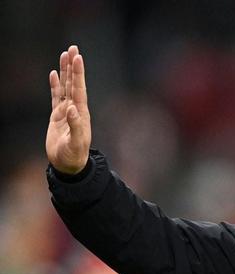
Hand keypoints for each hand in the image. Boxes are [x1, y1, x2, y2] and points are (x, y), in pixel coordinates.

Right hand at [46, 45, 91, 174]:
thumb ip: (75, 126)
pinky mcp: (57, 116)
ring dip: (65, 72)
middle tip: (73, 48)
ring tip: (65, 54)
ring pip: (65, 87)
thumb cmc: (74, 156)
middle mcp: (75, 109)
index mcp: (81, 114)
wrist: (68, 165)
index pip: (79, 89)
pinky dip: (55, 85)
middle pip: (73, 83)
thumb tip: (71, 108)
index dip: (78, 74)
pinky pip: (56, 96)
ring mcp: (66, 111)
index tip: (78, 58)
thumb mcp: (76, 143)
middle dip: (73, 66)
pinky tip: (54, 74)